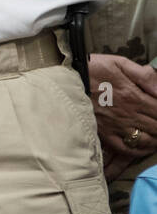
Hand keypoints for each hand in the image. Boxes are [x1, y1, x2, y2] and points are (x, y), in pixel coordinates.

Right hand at [88, 54, 156, 177]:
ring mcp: (116, 126)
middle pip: (156, 127)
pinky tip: (142, 146)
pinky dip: (138, 150)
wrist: (66, 79)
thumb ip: (144, 75)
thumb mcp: (119, 63)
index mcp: (134, 96)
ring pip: (146, 140)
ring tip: (154, 133)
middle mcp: (128, 114)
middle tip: (156, 120)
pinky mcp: (104, 134)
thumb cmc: (92, 69)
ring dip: (154, 138)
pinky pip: (126, 148)